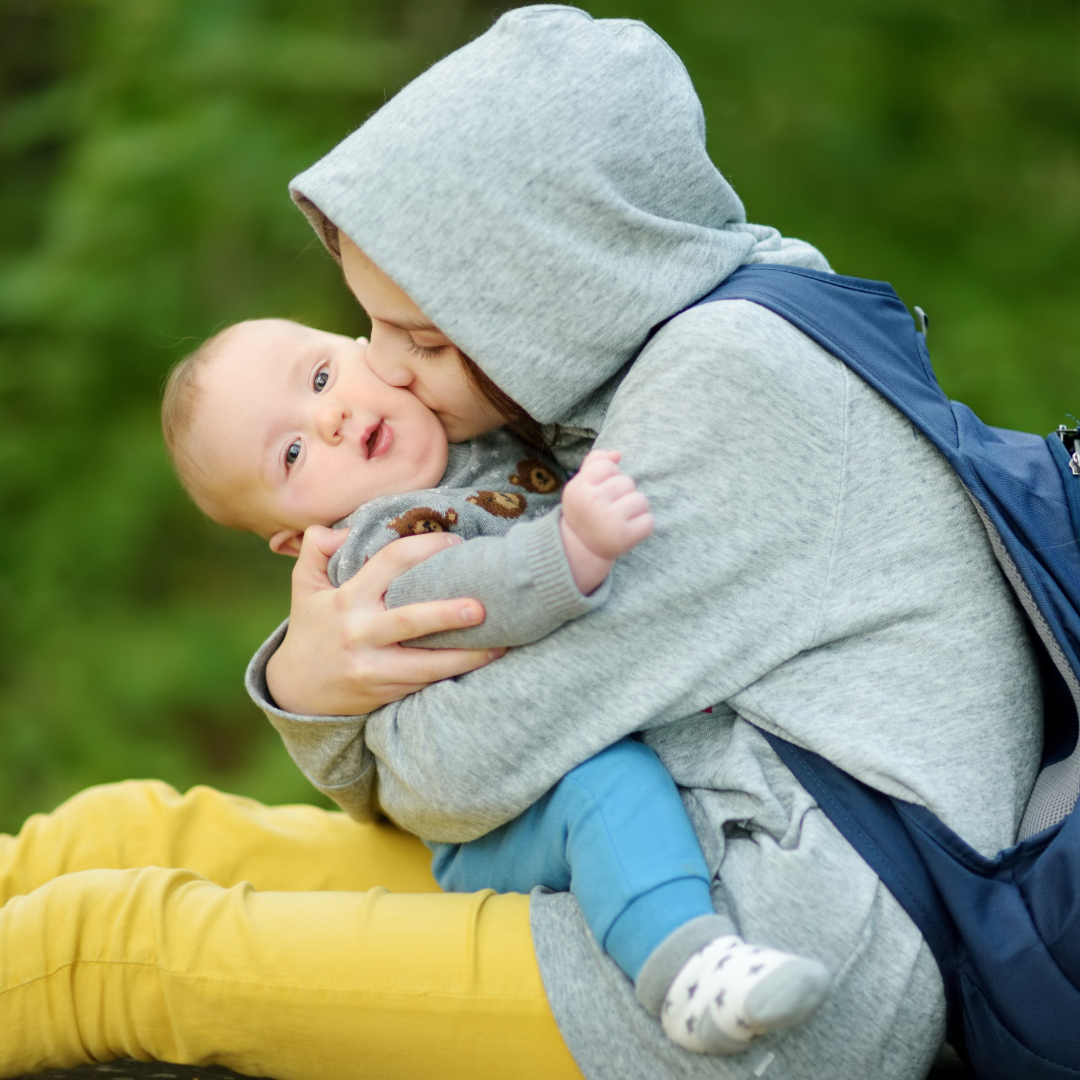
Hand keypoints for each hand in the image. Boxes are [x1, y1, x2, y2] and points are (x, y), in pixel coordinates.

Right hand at [265, 526, 503, 715]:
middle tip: (482, 606)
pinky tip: (485, 662)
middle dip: (448, 614)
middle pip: (411, 621)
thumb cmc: (312, 629)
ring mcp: (374, 668)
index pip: (390, 563)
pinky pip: (426, 682)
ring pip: (426, 664)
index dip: (424, 548)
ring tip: (500, 644)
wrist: (297, 691)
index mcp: (347, 599)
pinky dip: (455, 673)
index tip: (456, 543)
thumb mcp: (304, 586)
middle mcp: (361, 633)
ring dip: (465, 656)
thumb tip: (342, 529)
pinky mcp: (386, 692)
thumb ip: (317, 548)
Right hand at [559, 450, 653, 594]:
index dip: (608, 477)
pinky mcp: (624, 537)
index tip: (599, 492)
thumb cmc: (585, 509)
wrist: (582, 548)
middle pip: (626, 481)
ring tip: (620, 518)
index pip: (607, 466)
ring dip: (635, 508)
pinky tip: (628, 530)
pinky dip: (643, 525)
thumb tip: (618, 454)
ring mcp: (608, 520)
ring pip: (640, 500)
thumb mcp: (581, 484)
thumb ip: (595, 462)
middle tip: (609, 508)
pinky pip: (649, 520)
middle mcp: (591, 503)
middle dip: (623, 493)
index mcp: (578, 488)